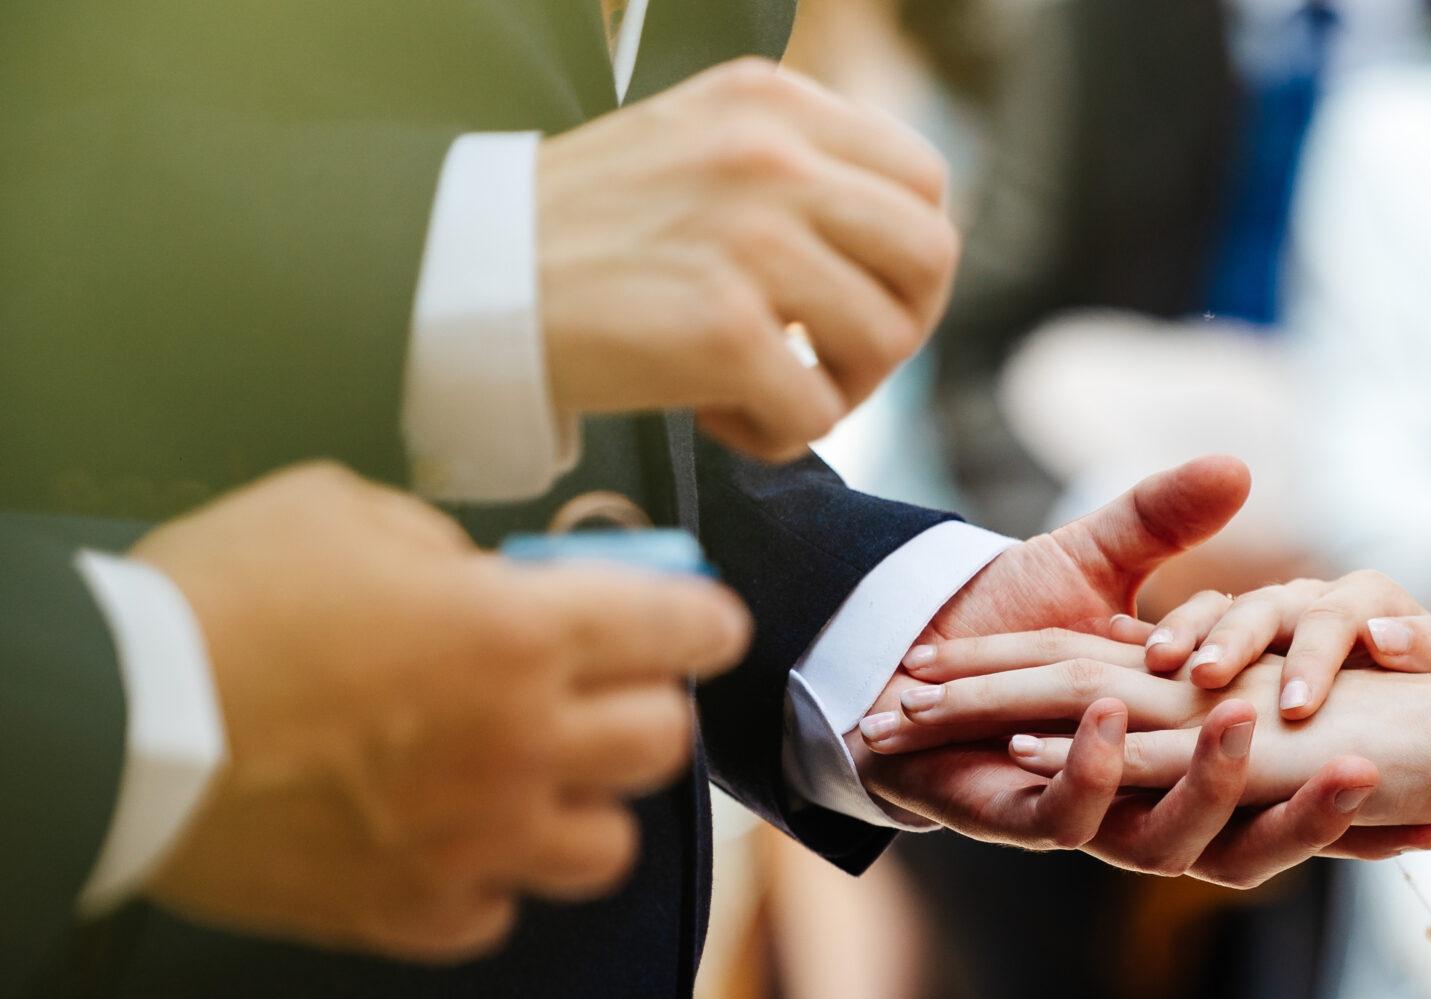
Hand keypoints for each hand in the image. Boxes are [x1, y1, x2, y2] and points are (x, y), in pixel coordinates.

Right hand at [138, 463, 752, 959]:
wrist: (111, 720)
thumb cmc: (218, 598)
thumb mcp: (342, 512)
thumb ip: (448, 548)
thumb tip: (488, 577)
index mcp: (518, 632)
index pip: (683, 629)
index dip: (700, 621)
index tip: (697, 623)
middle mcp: (521, 744)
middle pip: (662, 742)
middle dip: (641, 706)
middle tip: (599, 690)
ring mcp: (475, 840)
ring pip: (609, 848)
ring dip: (585, 807)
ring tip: (535, 778)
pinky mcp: (413, 911)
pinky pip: (500, 911)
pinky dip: (486, 880)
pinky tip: (449, 842)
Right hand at [538, 58, 958, 462]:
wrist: (470, 278)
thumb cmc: (587, 233)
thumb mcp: (699, 145)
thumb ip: (796, 168)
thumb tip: (897, 238)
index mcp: (774, 103)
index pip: (923, 180)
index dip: (906, 257)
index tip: (858, 296)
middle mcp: (771, 157)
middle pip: (931, 257)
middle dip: (896, 326)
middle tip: (829, 357)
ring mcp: (751, 240)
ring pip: (887, 340)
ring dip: (838, 387)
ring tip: (765, 384)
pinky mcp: (723, 328)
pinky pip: (817, 413)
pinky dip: (775, 434)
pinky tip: (716, 412)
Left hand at [857, 458, 1430, 881]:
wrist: (904, 657)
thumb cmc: (1000, 611)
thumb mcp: (1098, 556)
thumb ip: (1165, 517)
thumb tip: (1239, 467)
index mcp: (1191, 744)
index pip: (1291, 777)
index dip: (1358, 791)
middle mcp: (1153, 790)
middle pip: (1253, 822)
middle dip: (1315, 810)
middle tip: (1377, 773)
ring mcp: (1097, 812)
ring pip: (1175, 830)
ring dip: (1206, 776)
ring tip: (1247, 717)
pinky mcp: (1031, 814)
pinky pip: (1075, 809)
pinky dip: (1094, 761)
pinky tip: (1110, 711)